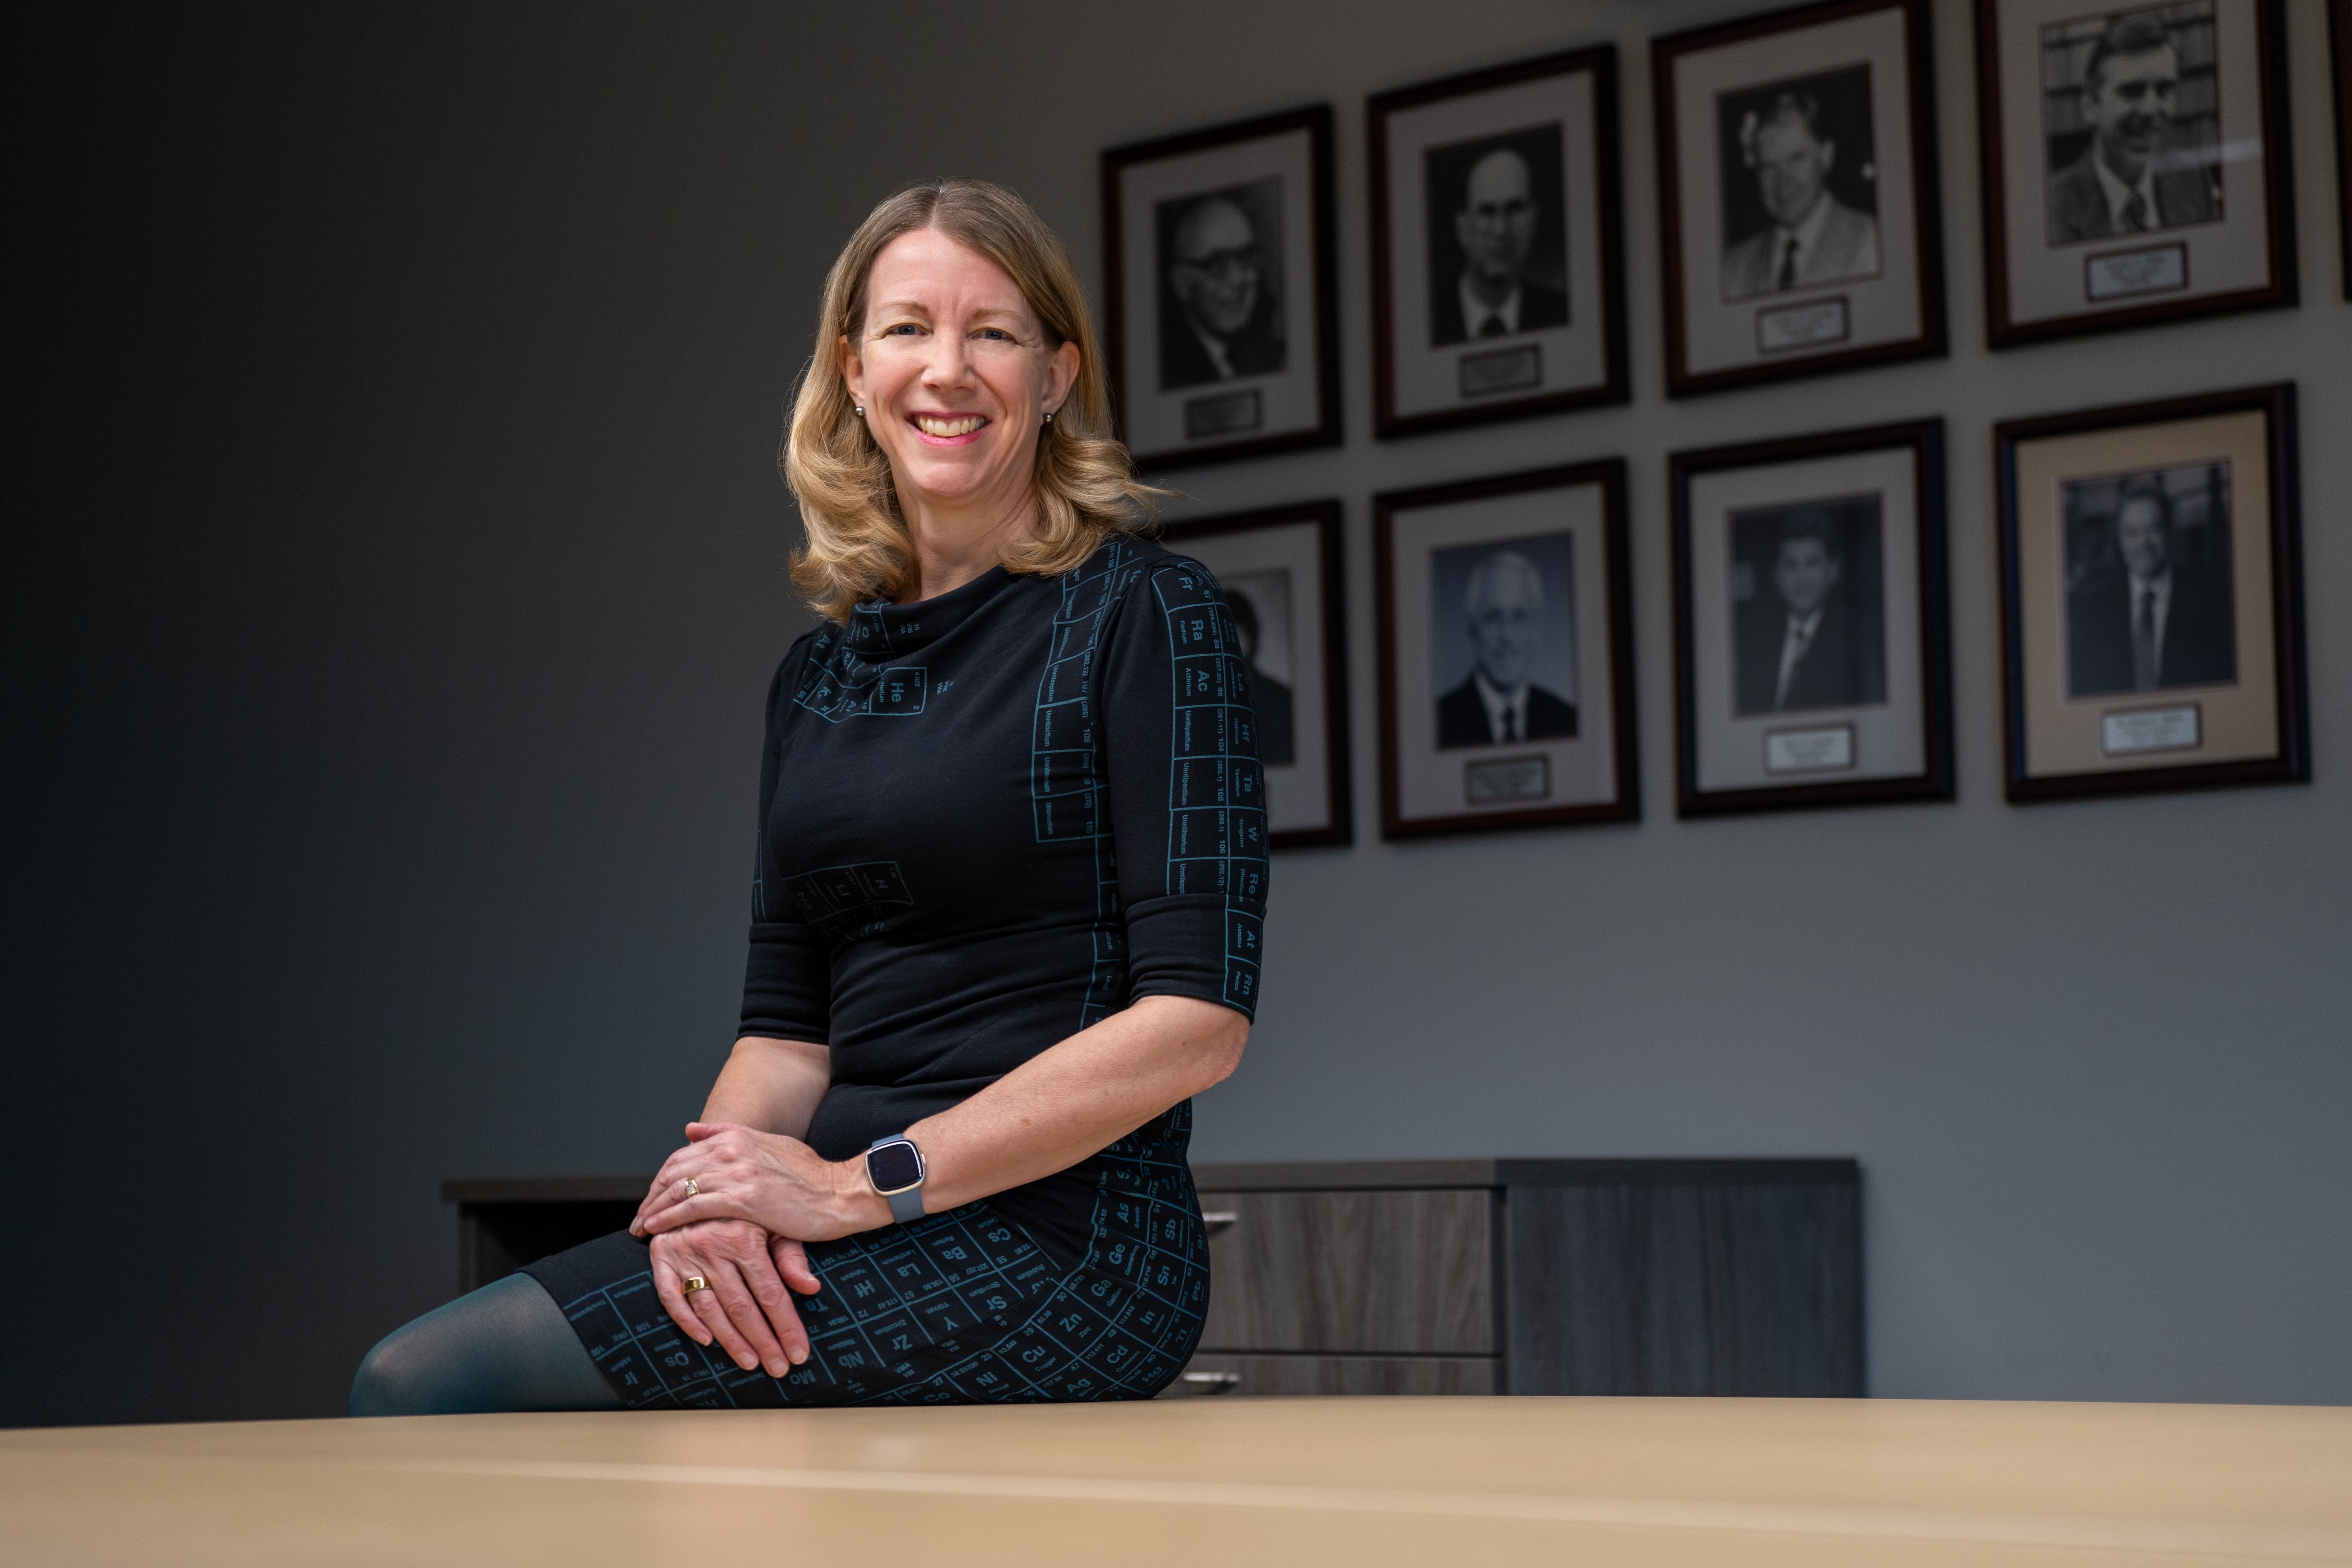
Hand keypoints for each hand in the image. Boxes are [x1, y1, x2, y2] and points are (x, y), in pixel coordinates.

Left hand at [632, 1121, 884, 1242]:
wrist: (839, 1193)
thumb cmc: (810, 1176)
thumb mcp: (770, 1145)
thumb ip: (728, 1135)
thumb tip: (690, 1128)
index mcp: (738, 1136)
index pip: (684, 1153)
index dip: (663, 1177)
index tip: (653, 1196)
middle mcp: (733, 1149)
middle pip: (676, 1170)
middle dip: (653, 1194)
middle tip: (641, 1215)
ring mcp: (737, 1172)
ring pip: (679, 1188)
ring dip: (654, 1209)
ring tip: (642, 1227)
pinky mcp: (743, 1199)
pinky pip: (693, 1207)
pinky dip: (670, 1218)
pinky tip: (658, 1229)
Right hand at [647, 1219, 820, 1376]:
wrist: (698, 1183)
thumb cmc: (745, 1208)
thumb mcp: (773, 1222)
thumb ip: (791, 1256)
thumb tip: (811, 1288)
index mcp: (744, 1237)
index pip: (770, 1293)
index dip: (786, 1326)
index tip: (799, 1353)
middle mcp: (713, 1247)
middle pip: (741, 1307)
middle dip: (762, 1342)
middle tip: (778, 1368)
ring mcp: (685, 1254)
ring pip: (709, 1308)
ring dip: (730, 1340)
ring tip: (749, 1362)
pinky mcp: (661, 1259)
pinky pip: (671, 1297)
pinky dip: (687, 1321)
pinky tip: (707, 1341)